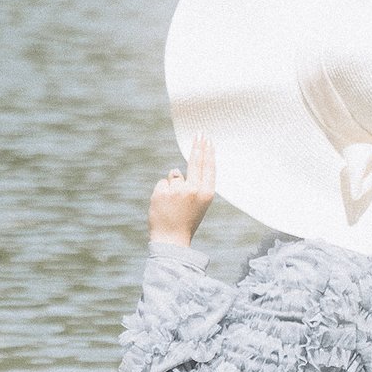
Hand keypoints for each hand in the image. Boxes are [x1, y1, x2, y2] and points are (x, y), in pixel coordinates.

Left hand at [149, 133, 216, 250]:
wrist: (171, 239)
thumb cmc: (186, 220)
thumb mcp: (199, 204)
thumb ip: (196, 186)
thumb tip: (181, 169)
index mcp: (206, 194)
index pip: (208, 168)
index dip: (208, 152)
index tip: (207, 139)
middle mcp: (194, 189)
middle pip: (195, 161)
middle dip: (198, 145)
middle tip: (199, 133)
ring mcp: (177, 189)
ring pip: (175, 175)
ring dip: (173, 185)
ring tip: (174, 203)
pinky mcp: (163, 190)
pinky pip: (163, 182)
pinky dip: (162, 191)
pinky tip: (165, 204)